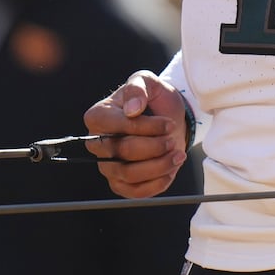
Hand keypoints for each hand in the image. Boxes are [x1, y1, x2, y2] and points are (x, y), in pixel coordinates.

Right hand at [83, 70, 189, 197]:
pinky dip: (156, 183)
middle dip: (155, 146)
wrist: (166, 119)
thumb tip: (133, 109)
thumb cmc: (152, 99)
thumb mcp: (148, 81)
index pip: (118, 127)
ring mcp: (108, 166)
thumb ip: (138, 88)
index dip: (146, 128)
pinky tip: (171, 169)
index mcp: (98, 117)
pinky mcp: (121, 184)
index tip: (168, 123)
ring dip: (159, 165)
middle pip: (123, 152)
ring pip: (129, 174)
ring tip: (177, 154)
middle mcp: (98, 144)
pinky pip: (134, 192)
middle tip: (172, 138)